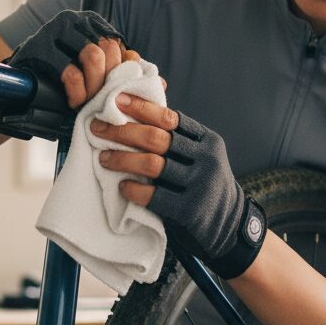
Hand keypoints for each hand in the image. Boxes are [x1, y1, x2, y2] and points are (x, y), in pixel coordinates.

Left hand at [91, 95, 266, 277]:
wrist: (228, 224)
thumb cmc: (204, 184)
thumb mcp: (202, 156)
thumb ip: (180, 139)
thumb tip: (138, 112)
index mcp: (207, 140)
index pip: (170, 118)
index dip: (141, 107)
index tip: (116, 100)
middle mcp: (206, 159)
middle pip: (157, 138)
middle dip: (122, 131)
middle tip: (97, 128)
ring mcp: (199, 184)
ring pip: (152, 165)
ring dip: (123, 159)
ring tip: (104, 158)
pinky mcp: (190, 210)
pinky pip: (154, 196)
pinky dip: (135, 189)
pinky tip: (122, 186)